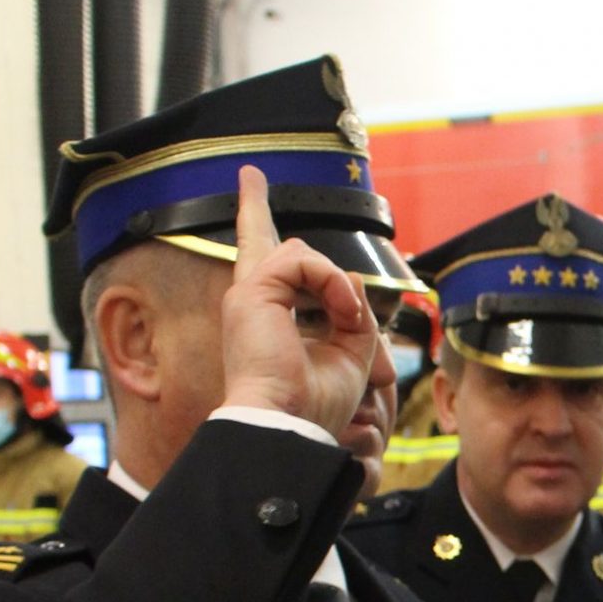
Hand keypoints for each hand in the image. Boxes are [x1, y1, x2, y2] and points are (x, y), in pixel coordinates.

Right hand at [216, 165, 381, 438]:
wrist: (287, 425)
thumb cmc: (314, 404)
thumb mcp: (349, 353)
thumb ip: (352, 313)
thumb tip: (353, 280)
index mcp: (270, 318)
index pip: (271, 270)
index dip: (265, 237)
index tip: (252, 195)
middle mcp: (252, 302)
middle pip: (256, 242)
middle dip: (252, 206)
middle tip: (249, 176)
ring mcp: (248, 294)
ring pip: (302, 253)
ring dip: (338, 287)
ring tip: (348, 320)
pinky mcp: (254, 291)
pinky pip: (307, 262)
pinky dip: (334, 285)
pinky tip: (343, 312)